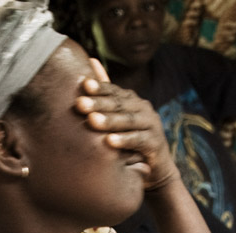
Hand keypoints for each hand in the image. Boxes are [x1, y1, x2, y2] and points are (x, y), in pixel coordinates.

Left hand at [75, 58, 179, 191]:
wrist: (154, 168)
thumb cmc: (129, 139)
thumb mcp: (117, 116)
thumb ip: (106, 92)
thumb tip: (90, 60)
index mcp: (131, 100)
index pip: (113, 91)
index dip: (99, 88)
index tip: (82, 84)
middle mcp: (143, 108)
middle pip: (119, 104)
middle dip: (99, 104)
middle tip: (80, 104)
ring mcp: (151, 124)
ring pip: (129, 121)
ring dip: (110, 121)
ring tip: (92, 121)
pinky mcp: (155, 143)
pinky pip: (139, 140)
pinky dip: (124, 141)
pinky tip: (109, 142)